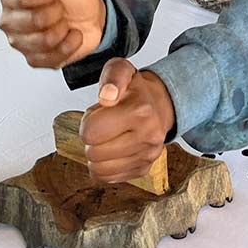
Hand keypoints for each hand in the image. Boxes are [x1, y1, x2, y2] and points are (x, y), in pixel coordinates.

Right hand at [0, 0, 105, 67]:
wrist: (92, 18)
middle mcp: (9, 21)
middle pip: (33, 21)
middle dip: (56, 13)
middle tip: (61, 8)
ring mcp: (20, 43)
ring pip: (44, 41)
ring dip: (64, 30)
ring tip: (65, 23)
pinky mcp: (34, 60)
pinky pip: (52, 57)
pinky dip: (69, 46)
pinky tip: (70, 36)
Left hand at [80, 58, 175, 183]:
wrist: (159, 104)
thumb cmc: (134, 89)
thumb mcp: (121, 69)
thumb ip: (112, 77)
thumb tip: (107, 97)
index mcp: (141, 111)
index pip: (91, 131)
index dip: (88, 121)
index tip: (99, 113)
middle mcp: (148, 136)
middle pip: (93, 153)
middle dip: (91, 138)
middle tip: (103, 125)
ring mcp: (147, 155)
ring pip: (99, 169)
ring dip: (96, 154)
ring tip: (108, 136)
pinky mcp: (144, 169)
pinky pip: (108, 178)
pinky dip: (103, 166)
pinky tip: (112, 149)